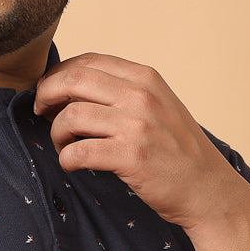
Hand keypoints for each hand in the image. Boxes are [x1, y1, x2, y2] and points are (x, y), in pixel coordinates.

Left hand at [34, 54, 237, 231]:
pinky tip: (72, 164)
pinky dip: (66, 159)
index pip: (87, 61)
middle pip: (72, 81)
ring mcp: (137, 125)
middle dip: (46, 95)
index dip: (58, 75)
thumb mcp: (159, 105)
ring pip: (71, 116)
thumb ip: (125, 91)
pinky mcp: (131, 156)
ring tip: (64, 145)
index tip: (49, 93)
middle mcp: (141, 95)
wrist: (208, 189)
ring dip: (57, 133)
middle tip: (41, 113)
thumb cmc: (178, 151)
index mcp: (145, 78)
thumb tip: (73, 85)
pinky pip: (78, 152)